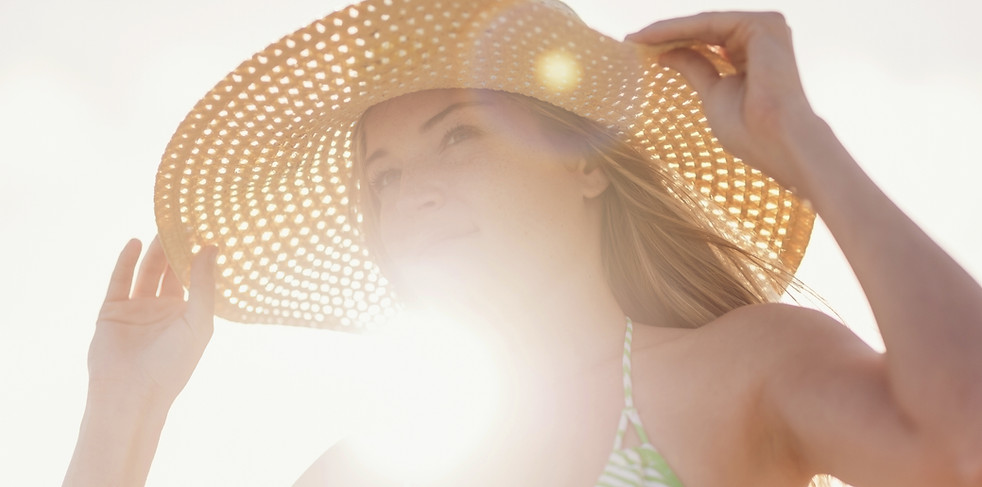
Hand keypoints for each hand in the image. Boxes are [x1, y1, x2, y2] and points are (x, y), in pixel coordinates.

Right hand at [88, 237, 215, 405]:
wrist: (132, 392)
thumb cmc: (173, 364)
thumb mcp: (198, 322)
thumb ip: (204, 285)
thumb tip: (211, 247)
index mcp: (187, 315)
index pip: (194, 279)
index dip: (199, 257)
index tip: (207, 231)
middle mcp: (163, 310)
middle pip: (170, 272)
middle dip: (176, 248)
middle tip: (184, 222)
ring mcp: (137, 310)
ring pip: (147, 272)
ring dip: (154, 251)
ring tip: (163, 228)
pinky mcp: (112, 312)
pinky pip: (119, 281)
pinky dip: (126, 261)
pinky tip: (135, 243)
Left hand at [627, 12, 818, 190]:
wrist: (776, 141)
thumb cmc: (749, 129)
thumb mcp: (711, 92)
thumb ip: (694, 67)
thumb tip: (666, 53)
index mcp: (754, 54)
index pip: (708, 41)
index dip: (673, 43)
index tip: (639, 49)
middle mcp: (763, 37)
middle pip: (705, 30)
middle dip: (667, 34)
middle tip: (631, 40)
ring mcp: (766, 28)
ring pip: (704, 24)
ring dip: (667, 30)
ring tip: (636, 39)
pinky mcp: (761, 25)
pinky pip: (709, 23)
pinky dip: (678, 29)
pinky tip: (651, 36)